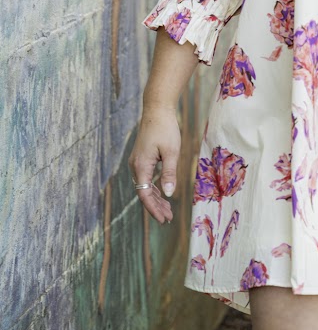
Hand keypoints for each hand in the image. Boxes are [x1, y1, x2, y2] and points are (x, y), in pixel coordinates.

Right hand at [128, 104, 180, 224]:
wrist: (157, 109)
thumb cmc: (165, 129)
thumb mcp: (171, 152)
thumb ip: (169, 173)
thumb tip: (170, 194)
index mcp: (140, 166)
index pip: (145, 195)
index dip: (154, 209)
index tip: (163, 219)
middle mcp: (135, 166)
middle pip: (144, 193)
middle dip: (156, 207)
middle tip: (168, 219)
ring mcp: (137, 162)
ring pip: (144, 187)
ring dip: (156, 199)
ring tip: (168, 211)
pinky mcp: (141, 158)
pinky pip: (146, 179)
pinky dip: (154, 188)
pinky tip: (163, 195)